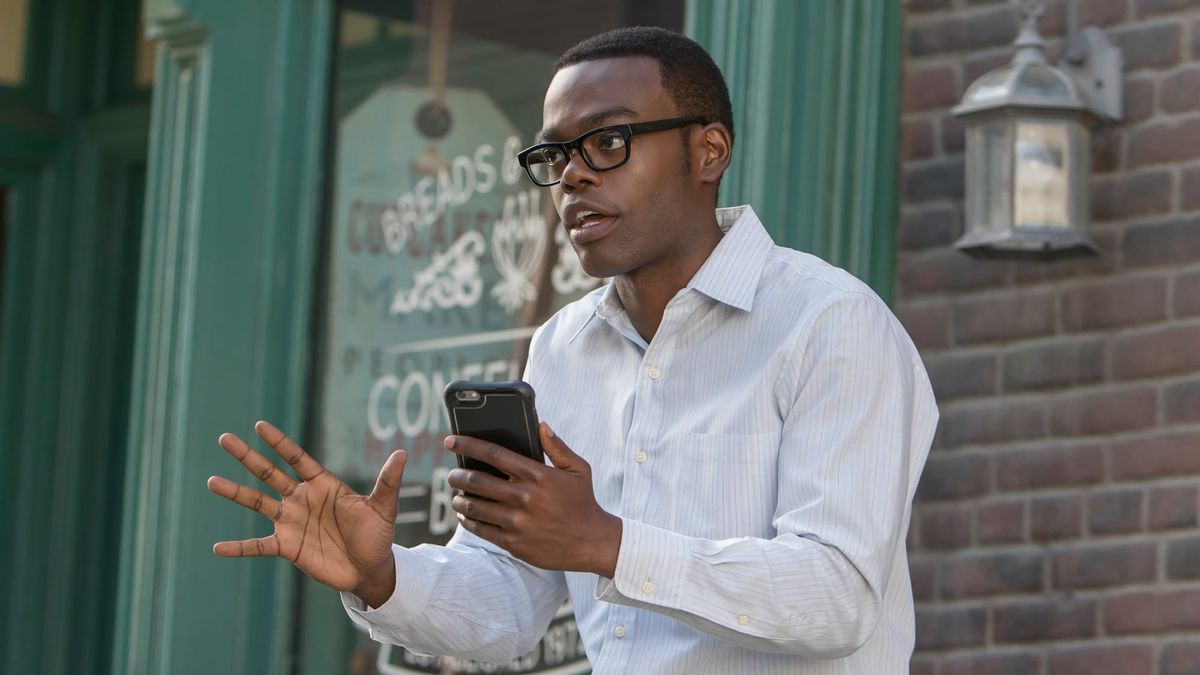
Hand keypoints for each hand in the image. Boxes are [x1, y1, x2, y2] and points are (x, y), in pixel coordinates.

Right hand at [206, 421, 405, 606]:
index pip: (297, 458)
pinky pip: (258, 546)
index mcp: (322, 485)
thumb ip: (388, 481)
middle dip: (248, 457)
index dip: (279, 443)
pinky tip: (218, 547)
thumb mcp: (383, 507)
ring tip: (211, 481)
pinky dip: (239, 548)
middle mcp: (301, 499)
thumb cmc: (377, 534)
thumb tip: (402, 453)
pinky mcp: (287, 547)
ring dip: (235, 493)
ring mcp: (291, 522)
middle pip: (269, 474)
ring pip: (257, 503)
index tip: (259, 425)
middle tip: (224, 438)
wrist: (369, 568)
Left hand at [446, 422, 621, 577]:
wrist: (591, 542)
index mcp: (537, 475)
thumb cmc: (583, 502)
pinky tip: (465, 514)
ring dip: (459, 498)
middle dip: (457, 475)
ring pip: (474, 506)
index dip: (468, 445)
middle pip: (477, 480)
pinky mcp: (513, 543)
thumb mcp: (578, 469)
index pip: (494, 454)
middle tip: (452, 474)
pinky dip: (467, 520)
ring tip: (456, 495)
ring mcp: (516, 521)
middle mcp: (523, 497)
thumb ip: (557, 447)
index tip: (451, 441)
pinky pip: (481, 529)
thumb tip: (541, 424)